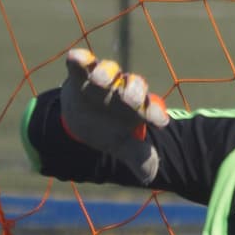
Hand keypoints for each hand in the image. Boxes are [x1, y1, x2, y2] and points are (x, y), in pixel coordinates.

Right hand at [60, 48, 169, 186]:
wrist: (81, 120)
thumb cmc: (109, 130)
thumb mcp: (122, 146)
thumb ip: (137, 157)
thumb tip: (149, 176)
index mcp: (138, 107)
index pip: (151, 108)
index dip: (156, 114)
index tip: (160, 122)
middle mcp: (123, 89)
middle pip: (134, 85)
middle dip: (133, 91)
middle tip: (130, 100)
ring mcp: (103, 79)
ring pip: (109, 70)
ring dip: (105, 73)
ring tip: (99, 81)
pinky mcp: (81, 72)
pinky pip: (81, 62)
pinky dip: (79, 59)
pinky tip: (74, 58)